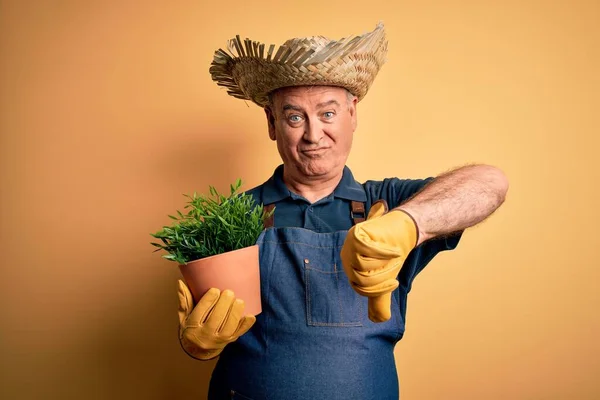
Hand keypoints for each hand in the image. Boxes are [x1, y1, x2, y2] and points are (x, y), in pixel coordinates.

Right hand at [177, 280, 255, 359]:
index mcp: (192, 327)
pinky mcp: (229, 341)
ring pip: (228, 327)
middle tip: (229, 292)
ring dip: (235, 313)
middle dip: (224, 304)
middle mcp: (205, 335)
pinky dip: (245, 325)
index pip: (200, 312)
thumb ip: (184, 300)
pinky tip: (251, 316)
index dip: (208, 300)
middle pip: (215, 319)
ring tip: (239, 301)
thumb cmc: (192, 328)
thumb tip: (181, 283)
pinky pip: (238, 333)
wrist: (198, 350)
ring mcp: (218, 340)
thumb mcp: (184, 316)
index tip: (214, 289)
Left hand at [341, 201, 417, 322]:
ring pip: (365, 266)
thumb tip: (377, 321)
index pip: (361, 288)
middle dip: (384, 275)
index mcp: (350, 268)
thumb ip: (378, 299)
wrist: (404, 232)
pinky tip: (393, 249)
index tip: (394, 282)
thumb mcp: (385, 280)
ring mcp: (349, 244)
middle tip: (394, 265)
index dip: (380, 288)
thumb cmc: (393, 256)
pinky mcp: (356, 235)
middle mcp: (346, 257)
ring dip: (385, 263)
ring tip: (392, 254)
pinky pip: (368, 251)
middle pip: (363, 279)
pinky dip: (384, 252)